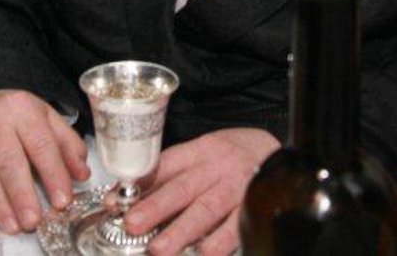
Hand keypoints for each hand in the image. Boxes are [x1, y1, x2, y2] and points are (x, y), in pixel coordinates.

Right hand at [0, 88, 88, 233]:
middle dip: (22, 196)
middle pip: (8, 162)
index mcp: (23, 110)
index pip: (41, 145)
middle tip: (33, 221)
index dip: (53, 175)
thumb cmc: (18, 113)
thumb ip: (68, 145)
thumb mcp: (48, 118)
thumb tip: (82, 174)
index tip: (62, 201)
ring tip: (12, 225)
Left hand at [125, 127, 279, 255]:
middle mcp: (218, 168)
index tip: (117, 200)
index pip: (167, 164)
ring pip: (208, 210)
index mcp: (201, 151)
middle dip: (157, 208)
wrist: (278, 155)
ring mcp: (238, 189)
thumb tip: (127, 197)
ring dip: (182, 231)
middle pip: (184, 187)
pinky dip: (219, 243)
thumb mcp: (202, 153)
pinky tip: (205, 253)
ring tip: (160, 248)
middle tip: (133, 224)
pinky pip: (236, 228)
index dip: (141, 183)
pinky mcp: (253, 209)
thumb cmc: (233, 156)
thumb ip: (169, 174)